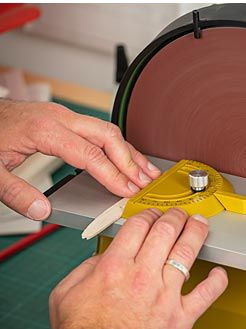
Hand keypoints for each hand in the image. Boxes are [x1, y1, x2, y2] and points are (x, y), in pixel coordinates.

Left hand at [0, 100, 160, 219]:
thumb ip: (15, 193)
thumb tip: (42, 211)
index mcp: (45, 130)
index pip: (90, 155)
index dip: (113, 174)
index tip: (127, 190)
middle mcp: (59, 119)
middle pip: (107, 136)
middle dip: (130, 161)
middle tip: (145, 182)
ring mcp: (64, 117)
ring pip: (107, 131)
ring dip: (129, 152)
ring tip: (147, 171)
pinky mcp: (64, 119)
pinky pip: (99, 131)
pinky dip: (117, 147)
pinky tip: (126, 159)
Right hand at [49, 208, 227, 328]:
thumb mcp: (67, 294)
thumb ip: (86, 267)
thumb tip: (105, 255)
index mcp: (114, 268)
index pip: (138, 226)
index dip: (148, 213)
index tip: (153, 213)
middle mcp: (142, 277)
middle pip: (165, 231)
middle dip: (175, 216)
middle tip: (180, 214)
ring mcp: (164, 295)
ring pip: (186, 252)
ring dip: (196, 233)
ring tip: (200, 225)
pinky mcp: (180, 316)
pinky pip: (206, 294)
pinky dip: (216, 281)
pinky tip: (219, 272)